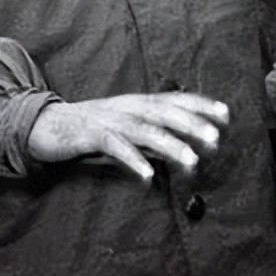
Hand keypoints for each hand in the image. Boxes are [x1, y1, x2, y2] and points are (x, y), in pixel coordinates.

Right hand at [27, 92, 229, 182]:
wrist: (48, 124)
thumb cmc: (93, 128)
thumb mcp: (129, 129)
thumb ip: (155, 137)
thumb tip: (186, 149)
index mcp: (139, 103)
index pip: (176, 99)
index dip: (201, 105)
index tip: (227, 115)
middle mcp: (129, 106)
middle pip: (166, 112)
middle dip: (193, 124)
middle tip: (216, 139)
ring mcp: (111, 118)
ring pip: (146, 129)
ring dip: (171, 144)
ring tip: (191, 161)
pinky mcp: (91, 134)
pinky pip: (116, 146)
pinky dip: (134, 160)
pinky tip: (148, 175)